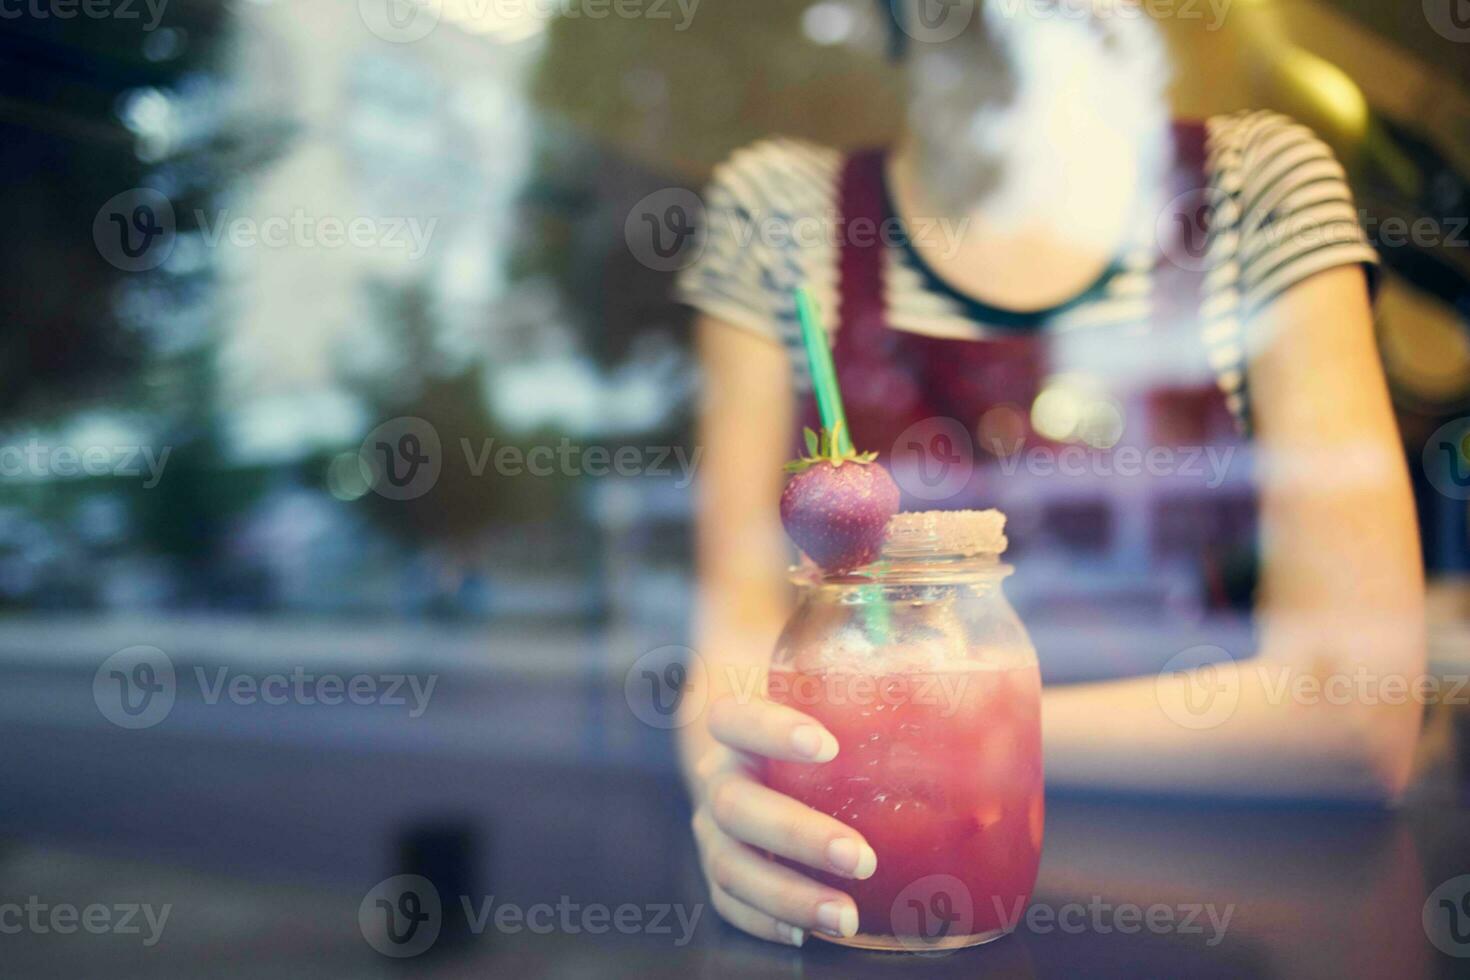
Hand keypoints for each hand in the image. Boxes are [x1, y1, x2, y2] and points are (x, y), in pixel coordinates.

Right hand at [688, 696, 877, 945]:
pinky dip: (764, 919)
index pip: (736, 719)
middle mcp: (721, 777)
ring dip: (788, 892)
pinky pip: (730, 901)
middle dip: (796, 834)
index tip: (828, 745)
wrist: (752, 748)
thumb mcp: (829, 697)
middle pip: (736, 805)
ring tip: (846, 916)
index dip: (773, 731)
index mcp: (741, 729)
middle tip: (860, 856)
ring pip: (730, 864)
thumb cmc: (811, 721)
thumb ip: (883, 686)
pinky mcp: (724, 868)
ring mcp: (715, 828)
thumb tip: (976, 684)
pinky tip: (808, 932)